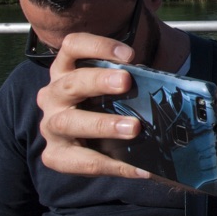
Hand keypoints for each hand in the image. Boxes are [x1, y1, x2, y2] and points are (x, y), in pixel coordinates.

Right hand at [37, 33, 149, 179]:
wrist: (79, 139)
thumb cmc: (100, 105)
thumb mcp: (110, 89)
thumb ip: (128, 83)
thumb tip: (166, 86)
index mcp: (65, 70)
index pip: (73, 47)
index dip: (98, 47)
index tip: (129, 55)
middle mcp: (53, 95)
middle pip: (70, 83)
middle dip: (98, 81)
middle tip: (126, 82)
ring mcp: (50, 126)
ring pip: (67, 122)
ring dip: (102, 123)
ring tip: (133, 128)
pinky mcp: (55, 156)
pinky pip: (80, 162)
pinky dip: (113, 165)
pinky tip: (139, 168)